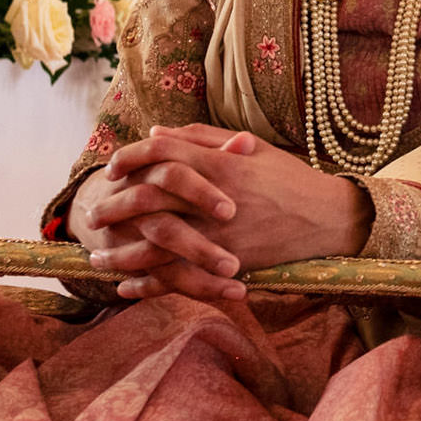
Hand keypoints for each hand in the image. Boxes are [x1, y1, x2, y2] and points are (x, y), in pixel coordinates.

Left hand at [74, 124, 371, 301]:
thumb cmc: (291, 179)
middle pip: (147, 198)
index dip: (129, 156)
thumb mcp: (254, 148)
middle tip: (92, 217)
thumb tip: (158, 132)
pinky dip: (147, 285)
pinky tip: (128, 288)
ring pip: (154, 245)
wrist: (328, 218)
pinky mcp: (226, 261)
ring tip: (99, 261)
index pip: (161, 152)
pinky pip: (178, 277)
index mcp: (221, 163)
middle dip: (113, 208)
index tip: (112, 169)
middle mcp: (214, 196)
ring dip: (120, 254)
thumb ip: (203, 139)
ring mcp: (219, 232)